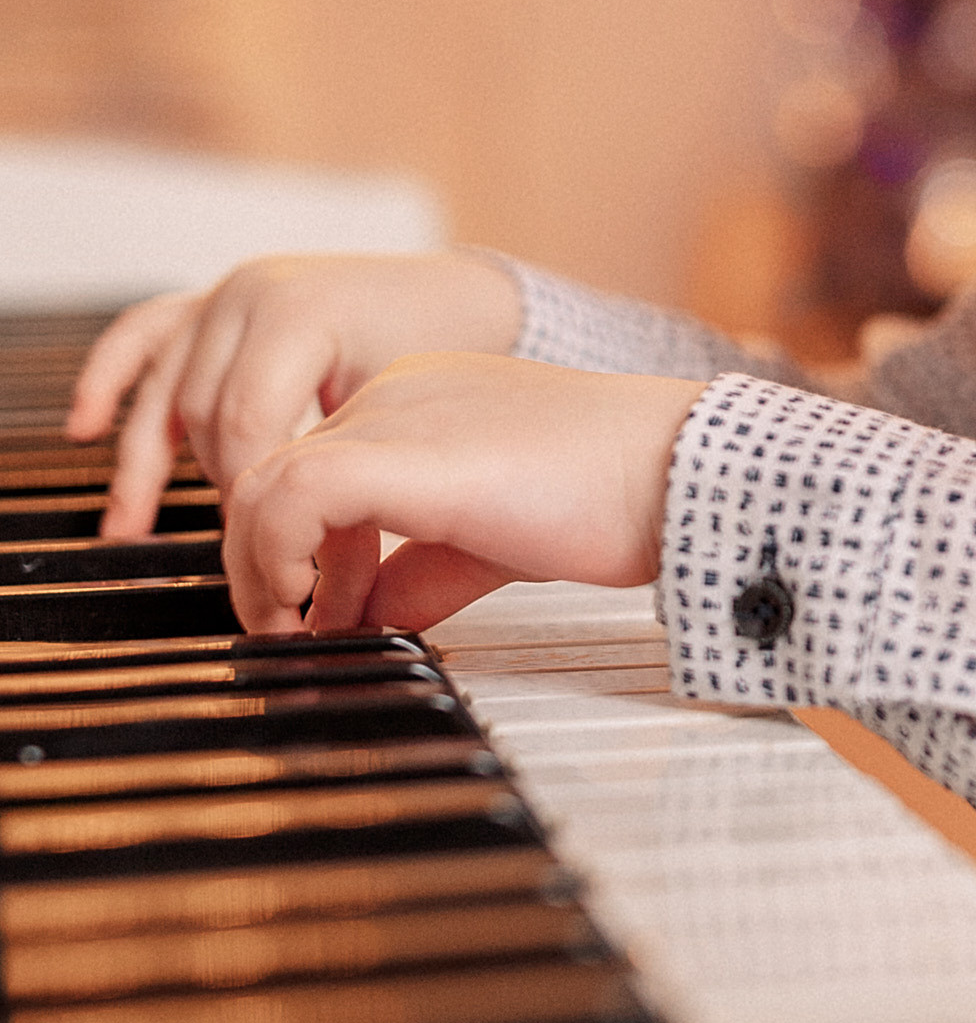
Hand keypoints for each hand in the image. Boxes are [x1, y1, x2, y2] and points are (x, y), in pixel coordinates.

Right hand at [67, 253, 525, 537]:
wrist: (458, 293)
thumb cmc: (448, 349)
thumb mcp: (407, 410)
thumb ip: (354, 477)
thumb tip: (326, 571)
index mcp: (299, 314)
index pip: (247, 424)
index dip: (254, 497)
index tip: (274, 548)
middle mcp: (251, 296)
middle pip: (205, 414)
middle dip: (220, 489)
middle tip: (239, 553)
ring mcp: (225, 294)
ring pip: (169, 389)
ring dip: (144, 462)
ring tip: (125, 530)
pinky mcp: (214, 300)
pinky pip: (144, 334)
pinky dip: (110, 380)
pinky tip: (85, 427)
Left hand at [221, 353, 706, 636]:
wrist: (670, 469)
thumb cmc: (614, 497)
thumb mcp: (495, 538)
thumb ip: (421, 570)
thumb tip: (366, 616)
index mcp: (420, 401)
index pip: (317, 466)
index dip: (302, 550)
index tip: (329, 611)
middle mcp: (395, 395)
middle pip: (273, 470)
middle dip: (263, 562)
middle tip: (288, 627)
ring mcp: (392, 415)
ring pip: (260, 479)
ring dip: (257, 567)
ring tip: (289, 627)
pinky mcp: (397, 453)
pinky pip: (288, 496)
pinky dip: (278, 560)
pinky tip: (311, 611)